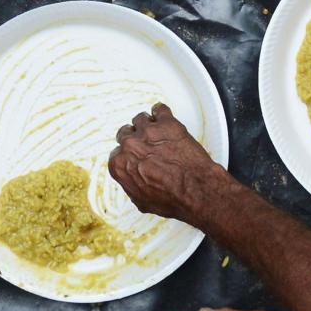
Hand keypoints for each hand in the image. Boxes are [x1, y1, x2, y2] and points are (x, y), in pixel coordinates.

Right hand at [108, 103, 226, 223]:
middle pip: (125, 133)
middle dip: (135, 139)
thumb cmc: (172, 197)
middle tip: (145, 146)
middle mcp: (130, 145)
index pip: (116, 154)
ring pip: (141, 119)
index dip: (127, 156)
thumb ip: (131, 184)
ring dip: (148, 126)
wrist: (194, 189)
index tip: (134, 157)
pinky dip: (161, 113)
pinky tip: (164, 117)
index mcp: (120, 164)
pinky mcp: (166, 123)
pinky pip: (159, 109)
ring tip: (157, 132)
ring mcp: (148, 131)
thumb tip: (133, 180)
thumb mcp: (143, 201)